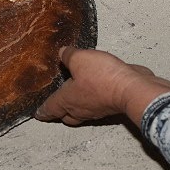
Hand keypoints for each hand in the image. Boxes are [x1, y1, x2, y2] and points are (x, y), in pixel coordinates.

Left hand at [35, 47, 169, 126]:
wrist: (131, 88)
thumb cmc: (102, 77)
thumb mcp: (80, 58)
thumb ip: (69, 55)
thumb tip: (63, 53)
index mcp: (68, 100)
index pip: (51, 108)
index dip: (43, 111)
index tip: (38, 115)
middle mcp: (81, 109)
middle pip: (67, 116)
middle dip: (61, 113)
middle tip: (57, 109)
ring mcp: (97, 110)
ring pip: (83, 113)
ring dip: (78, 108)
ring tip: (76, 99)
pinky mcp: (112, 106)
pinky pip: (99, 107)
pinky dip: (95, 101)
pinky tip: (98, 91)